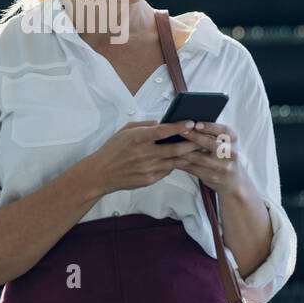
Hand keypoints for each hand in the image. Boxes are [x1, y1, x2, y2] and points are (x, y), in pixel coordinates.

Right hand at [83, 119, 202, 194]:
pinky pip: (167, 170)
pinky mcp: (149, 179)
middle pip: (175, 149)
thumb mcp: (124, 131)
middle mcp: (144, 154)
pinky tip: (182, 160)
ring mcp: (148, 168)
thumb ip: (144, 125)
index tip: (191, 122)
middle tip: (203, 138)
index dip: (179, 126)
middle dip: (192, 143)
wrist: (100, 173)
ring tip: (198, 150)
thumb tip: (161, 123)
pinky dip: (175, 164)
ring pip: (175, 162)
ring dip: (188, 155)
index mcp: (137, 138)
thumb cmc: (112, 149)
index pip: (163, 131)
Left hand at [171, 121, 249, 197]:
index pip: (224, 130)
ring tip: (172, 144)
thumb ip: (212, 133)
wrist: (232, 179)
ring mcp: (223, 167)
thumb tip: (188, 124)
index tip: (196, 124)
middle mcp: (231, 153)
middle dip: (195, 137)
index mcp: (233, 139)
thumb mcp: (224, 141)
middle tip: (181, 131)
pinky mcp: (213, 177)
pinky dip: (182, 163)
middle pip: (212, 144)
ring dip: (184, 151)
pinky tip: (173, 158)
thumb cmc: (222, 153)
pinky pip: (194, 169)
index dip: (210, 127)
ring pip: (200, 158)